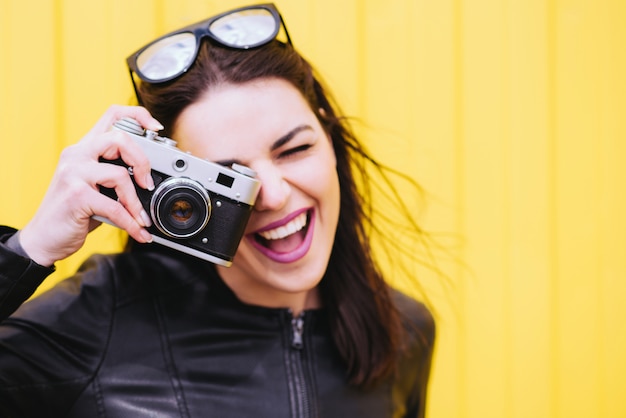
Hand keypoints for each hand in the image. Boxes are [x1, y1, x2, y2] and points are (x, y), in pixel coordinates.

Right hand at [19, 105, 162, 266]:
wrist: (43, 238)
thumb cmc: (73, 212)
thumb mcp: (95, 187)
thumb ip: (115, 176)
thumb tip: (149, 181)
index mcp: (83, 148)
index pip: (112, 115)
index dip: (138, 115)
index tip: (156, 128)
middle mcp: (76, 154)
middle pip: (120, 138)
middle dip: (143, 162)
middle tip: (148, 185)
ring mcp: (74, 173)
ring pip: (120, 174)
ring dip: (136, 202)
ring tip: (141, 218)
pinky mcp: (76, 195)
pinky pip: (115, 207)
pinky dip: (131, 223)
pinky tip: (138, 231)